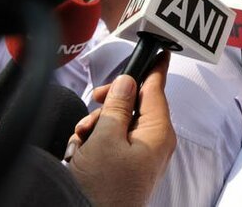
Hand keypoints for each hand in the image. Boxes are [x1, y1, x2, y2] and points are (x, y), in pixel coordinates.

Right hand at [67, 51, 175, 205]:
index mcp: (158, 132)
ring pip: (118, 124)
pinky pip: (112, 144)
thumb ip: (117, 106)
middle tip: (93, 105)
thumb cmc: (104, 188)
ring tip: (82, 142)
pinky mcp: (127, 167)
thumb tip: (127, 82)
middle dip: (108, 106)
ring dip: (96, 127)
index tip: (160, 52)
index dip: (155, 69)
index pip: (157, 90)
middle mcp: (154, 142)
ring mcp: (141, 156)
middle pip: (133, 106)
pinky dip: (95, 144)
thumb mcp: (106, 139)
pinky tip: (81, 154)